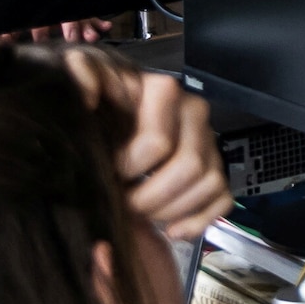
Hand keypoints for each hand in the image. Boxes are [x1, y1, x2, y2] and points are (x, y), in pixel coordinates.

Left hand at [69, 51, 231, 243]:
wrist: (109, 128)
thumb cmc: (98, 111)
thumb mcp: (82, 83)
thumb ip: (81, 74)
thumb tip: (86, 96)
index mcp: (163, 91)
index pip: (158, 142)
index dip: (132, 167)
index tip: (111, 172)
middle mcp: (193, 112)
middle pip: (189, 166)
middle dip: (152, 196)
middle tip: (126, 203)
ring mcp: (208, 141)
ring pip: (209, 183)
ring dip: (173, 209)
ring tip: (144, 213)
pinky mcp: (217, 168)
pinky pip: (223, 198)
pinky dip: (198, 220)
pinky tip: (172, 228)